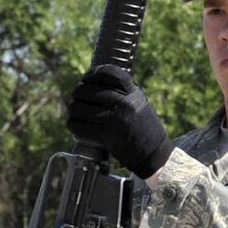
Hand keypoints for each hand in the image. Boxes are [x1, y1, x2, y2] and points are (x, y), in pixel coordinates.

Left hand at [67, 65, 173, 180]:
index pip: (109, 73)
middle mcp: (124, 103)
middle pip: (87, 90)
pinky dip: (73, 125)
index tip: (86, 78)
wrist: (154, 154)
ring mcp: (114, 119)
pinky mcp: (106, 136)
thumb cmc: (144, 128)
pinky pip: (78, 126)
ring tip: (75, 112)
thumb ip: (122, 92)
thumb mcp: (138, 103)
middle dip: (78, 94)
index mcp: (133, 92)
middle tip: (77, 99)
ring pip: (78, 108)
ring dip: (73, 110)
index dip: (93, 73)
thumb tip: (93, 83)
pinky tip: (76, 125)